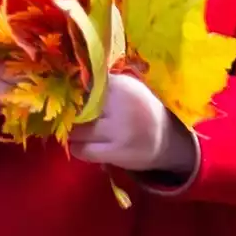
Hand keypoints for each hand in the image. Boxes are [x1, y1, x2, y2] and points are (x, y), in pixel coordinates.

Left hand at [67, 72, 196, 175]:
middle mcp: (121, 106)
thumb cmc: (141, 109)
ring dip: (71, 131)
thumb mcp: (127, 88)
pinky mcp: (117, 153)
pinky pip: (83, 151)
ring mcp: (119, 131)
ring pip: (77, 131)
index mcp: (122, 86)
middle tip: (67, 114)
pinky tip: (81, 143)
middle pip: (78, 108)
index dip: (72, 90)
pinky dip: (77, 147)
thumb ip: (101, 84)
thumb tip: (68, 82)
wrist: (168, 140)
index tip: (67, 93)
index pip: (84, 84)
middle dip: (69, 112)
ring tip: (75, 129)